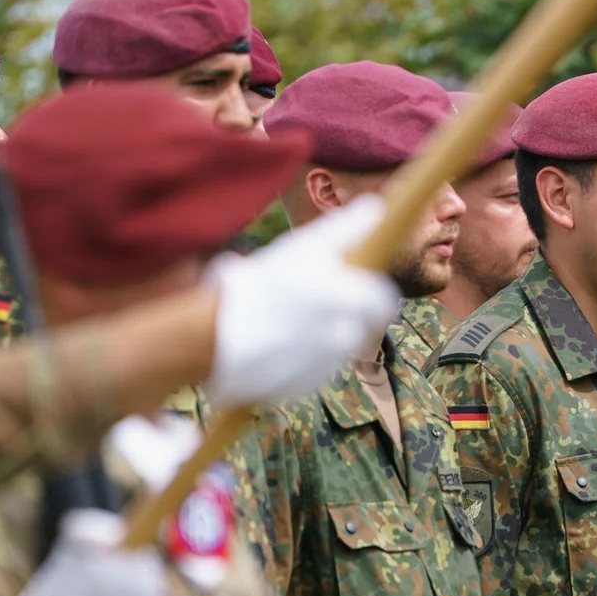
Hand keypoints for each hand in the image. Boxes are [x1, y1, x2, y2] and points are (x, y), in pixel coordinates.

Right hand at [206, 198, 402, 406]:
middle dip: (347, 315)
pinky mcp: (305, 388)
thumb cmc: (258, 286)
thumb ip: (345, 229)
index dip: (374, 293)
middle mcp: (344, 337)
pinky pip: (313, 369)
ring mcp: (326, 366)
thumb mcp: (301, 248)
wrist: (211, 341)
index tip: (359, 286)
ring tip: (285, 319)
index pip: (384, 299)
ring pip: (337, 347)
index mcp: (348, 301)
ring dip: (322, 334)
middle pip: (361, 325)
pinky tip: (274, 342)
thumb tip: (376, 207)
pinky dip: (301, 357)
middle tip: (317, 302)